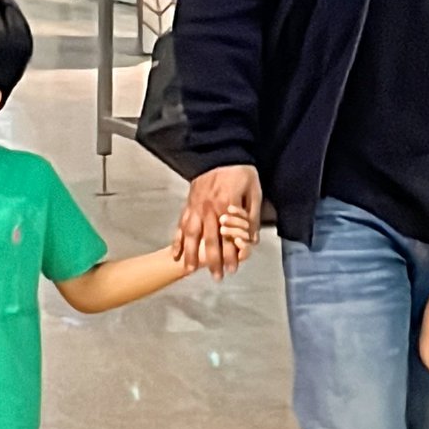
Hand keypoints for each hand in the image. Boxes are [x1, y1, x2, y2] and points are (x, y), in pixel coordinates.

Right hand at [173, 164, 261, 278]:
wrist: (220, 151)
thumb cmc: (240, 171)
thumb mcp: (254, 191)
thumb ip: (252, 216)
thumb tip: (251, 239)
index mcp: (227, 207)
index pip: (229, 237)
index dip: (232, 255)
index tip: (233, 269)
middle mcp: (210, 209)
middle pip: (210, 241)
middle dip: (213, 261)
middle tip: (216, 277)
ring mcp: (196, 207)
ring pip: (191, 235)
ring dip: (190, 254)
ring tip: (188, 270)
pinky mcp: (189, 203)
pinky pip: (180, 224)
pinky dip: (176, 239)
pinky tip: (174, 252)